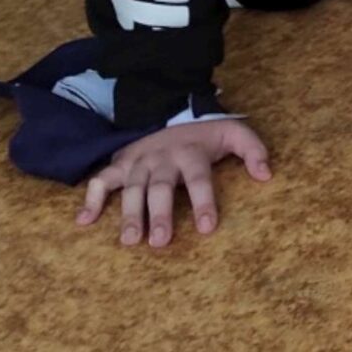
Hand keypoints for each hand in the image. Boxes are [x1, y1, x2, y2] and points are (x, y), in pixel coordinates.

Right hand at [77, 119, 271, 247]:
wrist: (173, 109)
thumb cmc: (206, 133)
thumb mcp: (235, 133)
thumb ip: (253, 150)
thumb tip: (267, 175)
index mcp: (191, 152)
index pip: (199, 179)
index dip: (204, 202)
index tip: (208, 228)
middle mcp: (162, 158)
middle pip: (161, 188)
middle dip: (160, 215)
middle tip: (161, 242)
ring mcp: (139, 161)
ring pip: (132, 189)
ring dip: (129, 215)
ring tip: (130, 241)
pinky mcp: (121, 164)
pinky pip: (101, 180)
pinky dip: (91, 199)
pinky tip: (84, 221)